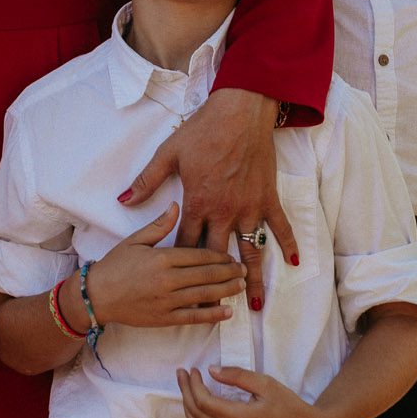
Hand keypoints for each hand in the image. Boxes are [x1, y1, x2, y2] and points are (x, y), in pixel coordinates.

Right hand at [82, 203, 243, 330]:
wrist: (96, 296)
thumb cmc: (114, 265)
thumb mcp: (135, 240)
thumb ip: (159, 225)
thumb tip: (176, 205)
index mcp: (162, 257)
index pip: (198, 255)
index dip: (218, 256)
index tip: (231, 255)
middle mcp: (168, 279)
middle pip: (206, 274)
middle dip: (228, 272)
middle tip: (244, 269)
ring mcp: (167, 301)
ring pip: (205, 295)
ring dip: (226, 290)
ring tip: (241, 286)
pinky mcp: (165, 318)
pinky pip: (194, 317)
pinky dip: (213, 315)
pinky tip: (227, 312)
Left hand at [120, 89, 294, 311]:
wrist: (240, 112)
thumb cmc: (202, 131)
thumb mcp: (169, 153)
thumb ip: (148, 181)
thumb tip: (124, 201)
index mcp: (197, 203)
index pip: (185, 243)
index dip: (180, 266)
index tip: (177, 287)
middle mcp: (224, 212)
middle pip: (217, 255)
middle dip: (215, 282)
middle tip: (215, 305)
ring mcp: (249, 207)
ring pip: (251, 250)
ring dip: (252, 277)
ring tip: (254, 305)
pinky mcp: (268, 198)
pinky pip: (280, 226)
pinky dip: (288, 244)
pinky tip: (292, 262)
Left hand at [178, 365, 336, 417]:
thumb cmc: (289, 406)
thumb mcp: (265, 384)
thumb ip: (236, 375)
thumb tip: (211, 371)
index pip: (203, 402)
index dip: (193, 384)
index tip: (193, 370)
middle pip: (197, 415)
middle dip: (185, 392)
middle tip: (183, 374)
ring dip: (188, 408)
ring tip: (186, 389)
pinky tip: (198, 409)